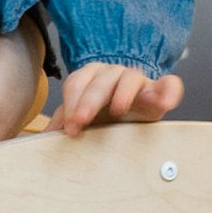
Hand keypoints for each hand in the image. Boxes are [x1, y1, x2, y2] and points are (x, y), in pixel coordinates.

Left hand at [45, 65, 183, 136]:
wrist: (132, 115)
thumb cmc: (101, 114)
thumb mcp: (82, 117)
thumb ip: (63, 122)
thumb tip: (42, 138)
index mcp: (90, 77)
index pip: (76, 83)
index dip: (71, 104)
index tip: (69, 128)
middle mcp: (112, 74)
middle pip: (100, 82)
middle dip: (89, 100)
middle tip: (81, 120)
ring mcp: (137, 80)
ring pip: (130, 78)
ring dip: (123, 93)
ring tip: (118, 109)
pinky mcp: (159, 90)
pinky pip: (168, 84)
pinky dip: (169, 91)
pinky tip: (165, 103)